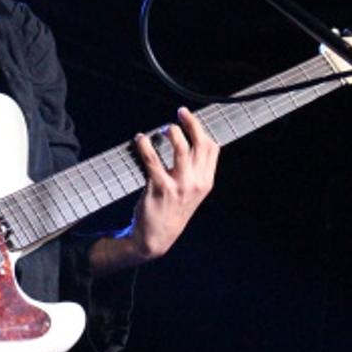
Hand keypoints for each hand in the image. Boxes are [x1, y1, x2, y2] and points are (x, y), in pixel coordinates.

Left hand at [128, 106, 218, 260]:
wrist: (156, 238)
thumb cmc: (171, 210)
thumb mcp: (192, 193)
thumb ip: (195, 171)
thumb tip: (194, 143)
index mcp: (206, 182)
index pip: (211, 149)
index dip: (201, 130)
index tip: (190, 118)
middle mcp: (196, 183)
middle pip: (199, 145)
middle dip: (191, 124)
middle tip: (180, 112)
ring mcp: (179, 186)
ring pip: (180, 149)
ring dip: (172, 133)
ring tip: (164, 128)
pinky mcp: (160, 188)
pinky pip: (152, 160)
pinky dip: (145, 146)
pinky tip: (140, 139)